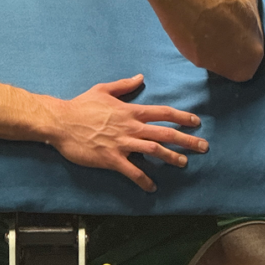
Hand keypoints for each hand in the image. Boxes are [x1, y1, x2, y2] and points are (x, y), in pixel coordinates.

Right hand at [49, 74, 207, 192]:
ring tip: (184, 163)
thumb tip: (140, 77)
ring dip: (172, 158)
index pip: (162, 113)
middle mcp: (130, 127)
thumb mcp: (103, 90)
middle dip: (187, 140)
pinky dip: (144, 180)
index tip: (196, 122)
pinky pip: (133, 171)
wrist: (61, 122)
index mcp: (130, 111)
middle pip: (165, 133)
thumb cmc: (80, 106)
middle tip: (204, 146)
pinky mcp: (112, 159)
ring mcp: (122, 144)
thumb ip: (124, 85)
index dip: (181, 117)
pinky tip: (152, 187)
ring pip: (154, 151)